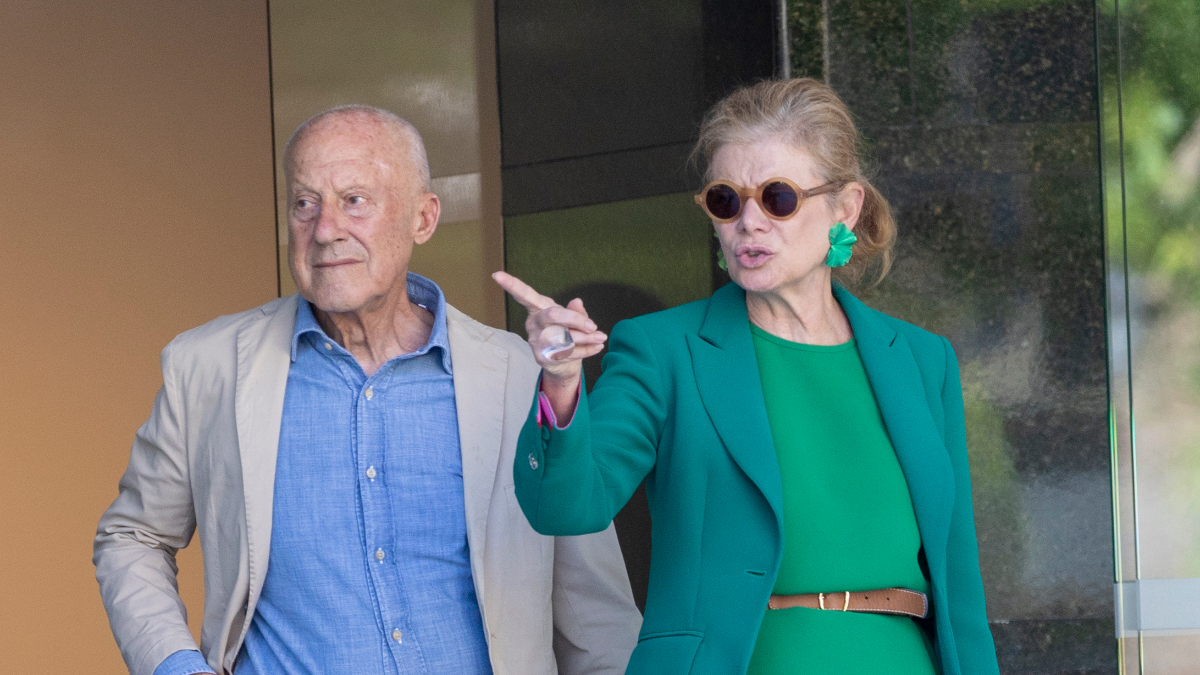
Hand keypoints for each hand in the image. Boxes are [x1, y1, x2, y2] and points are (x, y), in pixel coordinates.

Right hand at [491, 271, 606, 388]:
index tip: (497, 275)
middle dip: (576, 320)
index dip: (512, 285)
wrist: (563, 364)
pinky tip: (596, 348)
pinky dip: (587, 350)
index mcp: (538, 307)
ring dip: (587, 338)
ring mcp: (535, 341)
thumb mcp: (573, 319)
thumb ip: (576, 311)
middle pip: (552, 315)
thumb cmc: (567, 333)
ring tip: (601, 337)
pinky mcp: (541, 357)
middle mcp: (533, 323)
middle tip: (593, 326)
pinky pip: (568, 352)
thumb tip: (577, 302)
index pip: (525, 295)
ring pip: (564, 337)